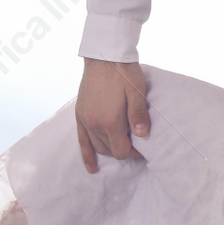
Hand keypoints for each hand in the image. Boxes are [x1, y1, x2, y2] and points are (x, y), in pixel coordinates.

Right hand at [75, 58, 150, 172]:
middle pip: (110, 150)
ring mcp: (85, 120)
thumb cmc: (124, 73)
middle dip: (123, 150)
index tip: (144, 149)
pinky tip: (91, 167)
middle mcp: (94, 124)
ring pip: (97, 147)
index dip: (134, 153)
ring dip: (109, 150)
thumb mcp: (137, 92)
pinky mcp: (79, 114)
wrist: (104, 56)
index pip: (122, 150)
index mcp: (110, 121)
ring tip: (121, 147)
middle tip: (136, 145)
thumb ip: (138, 115)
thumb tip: (142, 136)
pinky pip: (81, 141)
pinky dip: (86, 155)